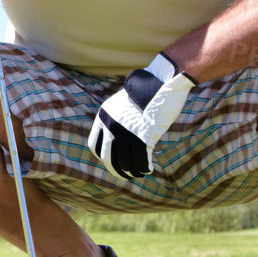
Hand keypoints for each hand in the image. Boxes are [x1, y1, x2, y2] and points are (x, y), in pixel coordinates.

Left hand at [87, 54, 199, 179]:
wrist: (162, 81)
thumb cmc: (145, 93)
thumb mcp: (122, 105)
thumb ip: (116, 121)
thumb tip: (117, 142)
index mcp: (104, 117)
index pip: (94, 146)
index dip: (103, 157)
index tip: (112, 162)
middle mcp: (112, 126)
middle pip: (108, 158)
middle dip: (117, 170)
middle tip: (126, 174)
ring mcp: (128, 132)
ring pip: (125, 163)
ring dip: (133, 171)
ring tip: (139, 172)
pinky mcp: (145, 137)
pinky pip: (142, 161)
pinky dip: (145, 168)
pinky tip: (149, 169)